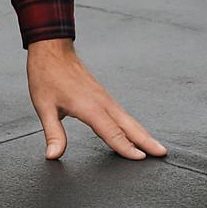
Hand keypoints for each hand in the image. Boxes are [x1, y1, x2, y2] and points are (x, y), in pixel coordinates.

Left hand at [26, 39, 166, 160]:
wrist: (52, 49)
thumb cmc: (47, 75)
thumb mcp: (44, 106)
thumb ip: (53, 133)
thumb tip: (53, 155)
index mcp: (89, 106)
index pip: (112, 132)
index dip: (126, 147)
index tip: (142, 159)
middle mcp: (101, 101)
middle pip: (128, 125)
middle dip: (146, 140)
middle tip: (163, 152)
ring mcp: (103, 97)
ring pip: (127, 118)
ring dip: (142, 132)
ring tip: (155, 146)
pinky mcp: (102, 95)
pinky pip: (121, 113)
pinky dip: (132, 124)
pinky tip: (134, 131)